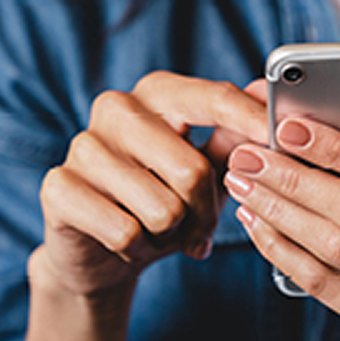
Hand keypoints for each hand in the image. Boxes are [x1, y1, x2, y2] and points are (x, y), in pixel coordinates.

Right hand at [30, 73, 268, 297]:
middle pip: (193, 169)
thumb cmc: (166, 196)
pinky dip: (139, 248)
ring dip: (173, 233)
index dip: (252, 121)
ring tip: (163, 230)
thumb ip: (238, 134)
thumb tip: (270, 97)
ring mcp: (83, 145)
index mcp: (159, 92)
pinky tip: (132, 241)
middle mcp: (117, 108)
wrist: (103, 248)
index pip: (215, 98)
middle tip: (201, 225)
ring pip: (162, 208)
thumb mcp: (209, 165)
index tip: (281, 138)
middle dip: (206, 210)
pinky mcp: (58, 187)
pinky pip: (126, 231)